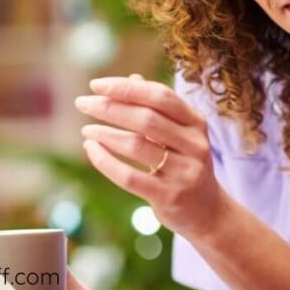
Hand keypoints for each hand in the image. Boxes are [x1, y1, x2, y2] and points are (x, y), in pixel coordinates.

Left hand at [75, 75, 230, 239]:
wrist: (207, 211)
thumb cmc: (186, 164)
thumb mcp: (180, 134)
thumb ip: (158, 108)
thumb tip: (132, 79)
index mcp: (196, 122)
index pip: (160, 96)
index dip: (126, 88)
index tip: (96, 85)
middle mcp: (194, 144)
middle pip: (146, 118)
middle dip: (110, 107)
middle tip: (82, 103)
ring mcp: (184, 171)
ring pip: (137, 145)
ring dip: (105, 134)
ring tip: (86, 130)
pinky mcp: (169, 196)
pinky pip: (129, 176)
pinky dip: (105, 162)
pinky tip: (92, 150)